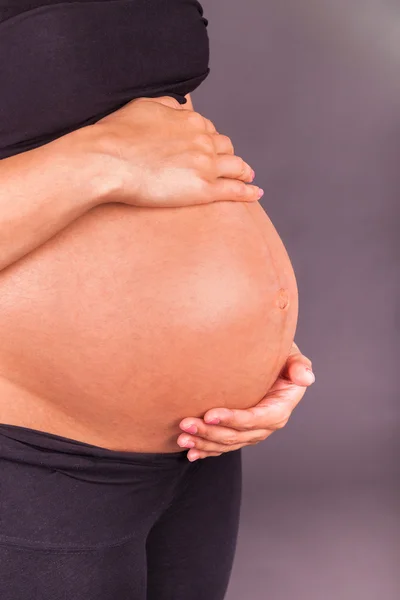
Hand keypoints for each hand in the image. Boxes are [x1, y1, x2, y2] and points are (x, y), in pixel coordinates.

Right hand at [89, 95, 262, 207]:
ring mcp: (205, 165)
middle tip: (230, 163)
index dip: (210, 140)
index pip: (209, 129)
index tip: (209, 148)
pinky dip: (249, 191)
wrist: (108, 159)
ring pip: (236, 167)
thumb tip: (182, 105)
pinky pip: (234, 190)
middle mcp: (203, 140)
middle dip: (228, 154)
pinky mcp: (203, 190)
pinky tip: (256, 193)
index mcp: (190, 120)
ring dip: (244, 171)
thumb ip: (167, 105)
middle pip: (226, 147)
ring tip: (248, 177)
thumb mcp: (144, 106)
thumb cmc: (117, 134)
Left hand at [177, 341, 314, 460]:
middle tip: (186, 424)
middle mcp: (265, 425)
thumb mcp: (292, 357)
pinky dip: (207, 451)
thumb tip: (306, 377)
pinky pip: (223, 447)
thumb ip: (299, 366)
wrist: (271, 365)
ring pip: (226, 443)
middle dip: (209, 433)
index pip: (254, 419)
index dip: (232, 419)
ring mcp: (251, 432)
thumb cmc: (281, 358)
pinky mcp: (239, 433)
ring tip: (182, 438)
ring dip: (204, 443)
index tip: (210, 415)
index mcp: (278, 409)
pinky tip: (191, 453)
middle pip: (236, 435)